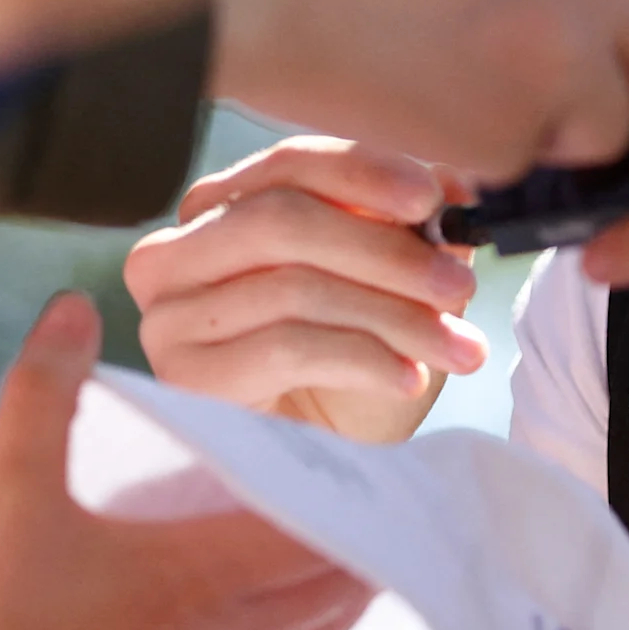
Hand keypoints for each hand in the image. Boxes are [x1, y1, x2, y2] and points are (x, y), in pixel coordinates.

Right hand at [0, 294, 370, 629]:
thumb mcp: (7, 490)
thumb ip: (45, 389)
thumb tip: (75, 303)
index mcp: (209, 572)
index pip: (327, 523)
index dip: (358, 484)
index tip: (370, 443)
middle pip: (344, 581)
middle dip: (368, 528)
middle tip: (372, 478)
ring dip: (342, 581)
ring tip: (346, 534)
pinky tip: (280, 609)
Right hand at [126, 138, 482, 444]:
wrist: (327, 464)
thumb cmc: (352, 369)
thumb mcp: (389, 285)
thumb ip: (409, 226)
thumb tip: (451, 182)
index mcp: (217, 209)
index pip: (289, 165)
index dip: (364, 172)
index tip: (434, 197)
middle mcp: (172, 255)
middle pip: (282, 219)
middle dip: (385, 251)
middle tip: (459, 284)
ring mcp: (168, 318)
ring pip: (292, 287)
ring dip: (392, 315)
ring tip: (456, 345)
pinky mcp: (184, 378)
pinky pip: (286, 348)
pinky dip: (362, 358)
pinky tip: (408, 378)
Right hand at [209, 0, 628, 179]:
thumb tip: (593, 20)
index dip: (607, 29)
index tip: (556, 51)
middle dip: (620, 91)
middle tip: (553, 109)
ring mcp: (564, 45)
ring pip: (609, 124)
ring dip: (548, 133)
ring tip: (450, 98)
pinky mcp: (515, 124)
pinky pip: (524, 167)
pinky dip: (476, 159)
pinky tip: (410, 108)